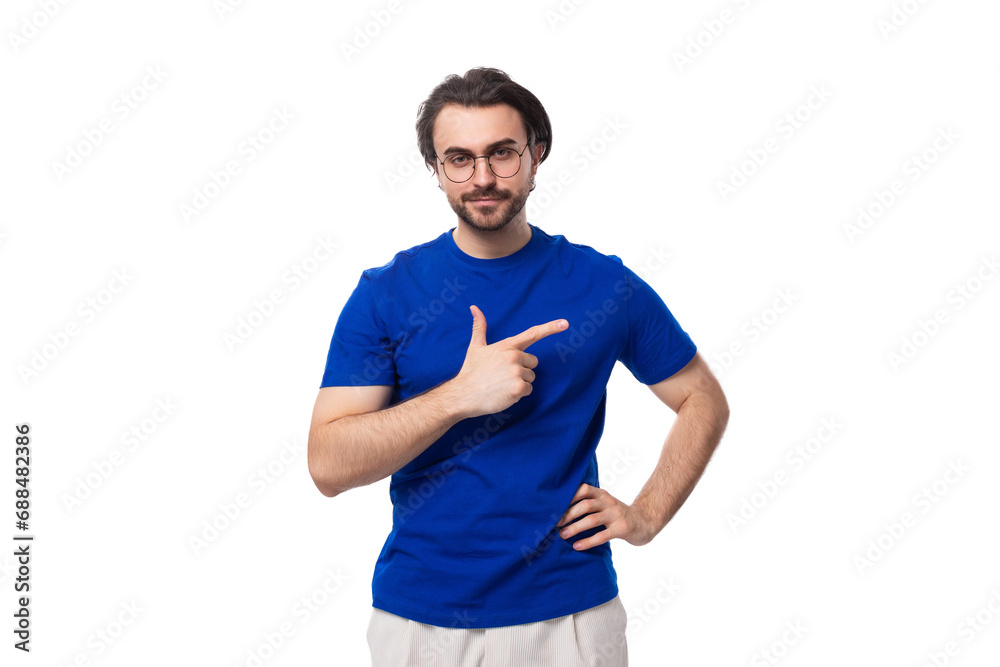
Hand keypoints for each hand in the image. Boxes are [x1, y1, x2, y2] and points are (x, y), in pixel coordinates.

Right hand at [450, 305, 567, 418]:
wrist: (463, 394)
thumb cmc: (471, 371)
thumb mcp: (475, 347)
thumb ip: (479, 327)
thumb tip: (474, 307)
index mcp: (507, 345)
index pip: (532, 333)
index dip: (551, 328)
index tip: (566, 323)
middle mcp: (514, 356)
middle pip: (533, 362)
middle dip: (522, 369)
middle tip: (503, 375)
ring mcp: (517, 372)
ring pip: (531, 377)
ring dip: (520, 383)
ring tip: (502, 384)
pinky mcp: (519, 387)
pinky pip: (528, 390)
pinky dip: (518, 394)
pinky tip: (504, 393)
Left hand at [555, 483, 656, 549]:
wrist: (644, 522)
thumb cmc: (617, 514)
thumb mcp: (604, 504)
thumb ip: (589, 503)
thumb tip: (561, 511)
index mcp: (602, 494)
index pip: (583, 489)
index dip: (569, 497)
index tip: (555, 507)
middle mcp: (608, 502)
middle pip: (585, 505)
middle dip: (568, 514)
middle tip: (555, 523)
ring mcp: (616, 515)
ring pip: (592, 520)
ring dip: (575, 527)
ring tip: (562, 535)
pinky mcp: (621, 529)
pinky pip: (602, 535)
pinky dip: (588, 541)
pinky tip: (577, 546)